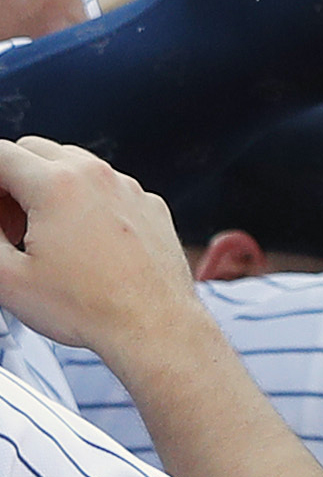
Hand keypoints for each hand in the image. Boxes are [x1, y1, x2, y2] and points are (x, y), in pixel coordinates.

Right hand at [0, 137, 208, 357]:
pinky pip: (109, 188)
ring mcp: (129, 189)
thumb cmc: (88, 307)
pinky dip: (88, 201)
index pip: (0, 154)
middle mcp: (97, 176)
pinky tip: (82, 240)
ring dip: (49, 187)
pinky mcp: (150, 206)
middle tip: (5, 221)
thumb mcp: (7, 276)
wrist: (153, 326)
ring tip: (41, 233)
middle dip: (11, 178)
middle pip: (36, 150)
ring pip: (75, 165)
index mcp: (57, 185)